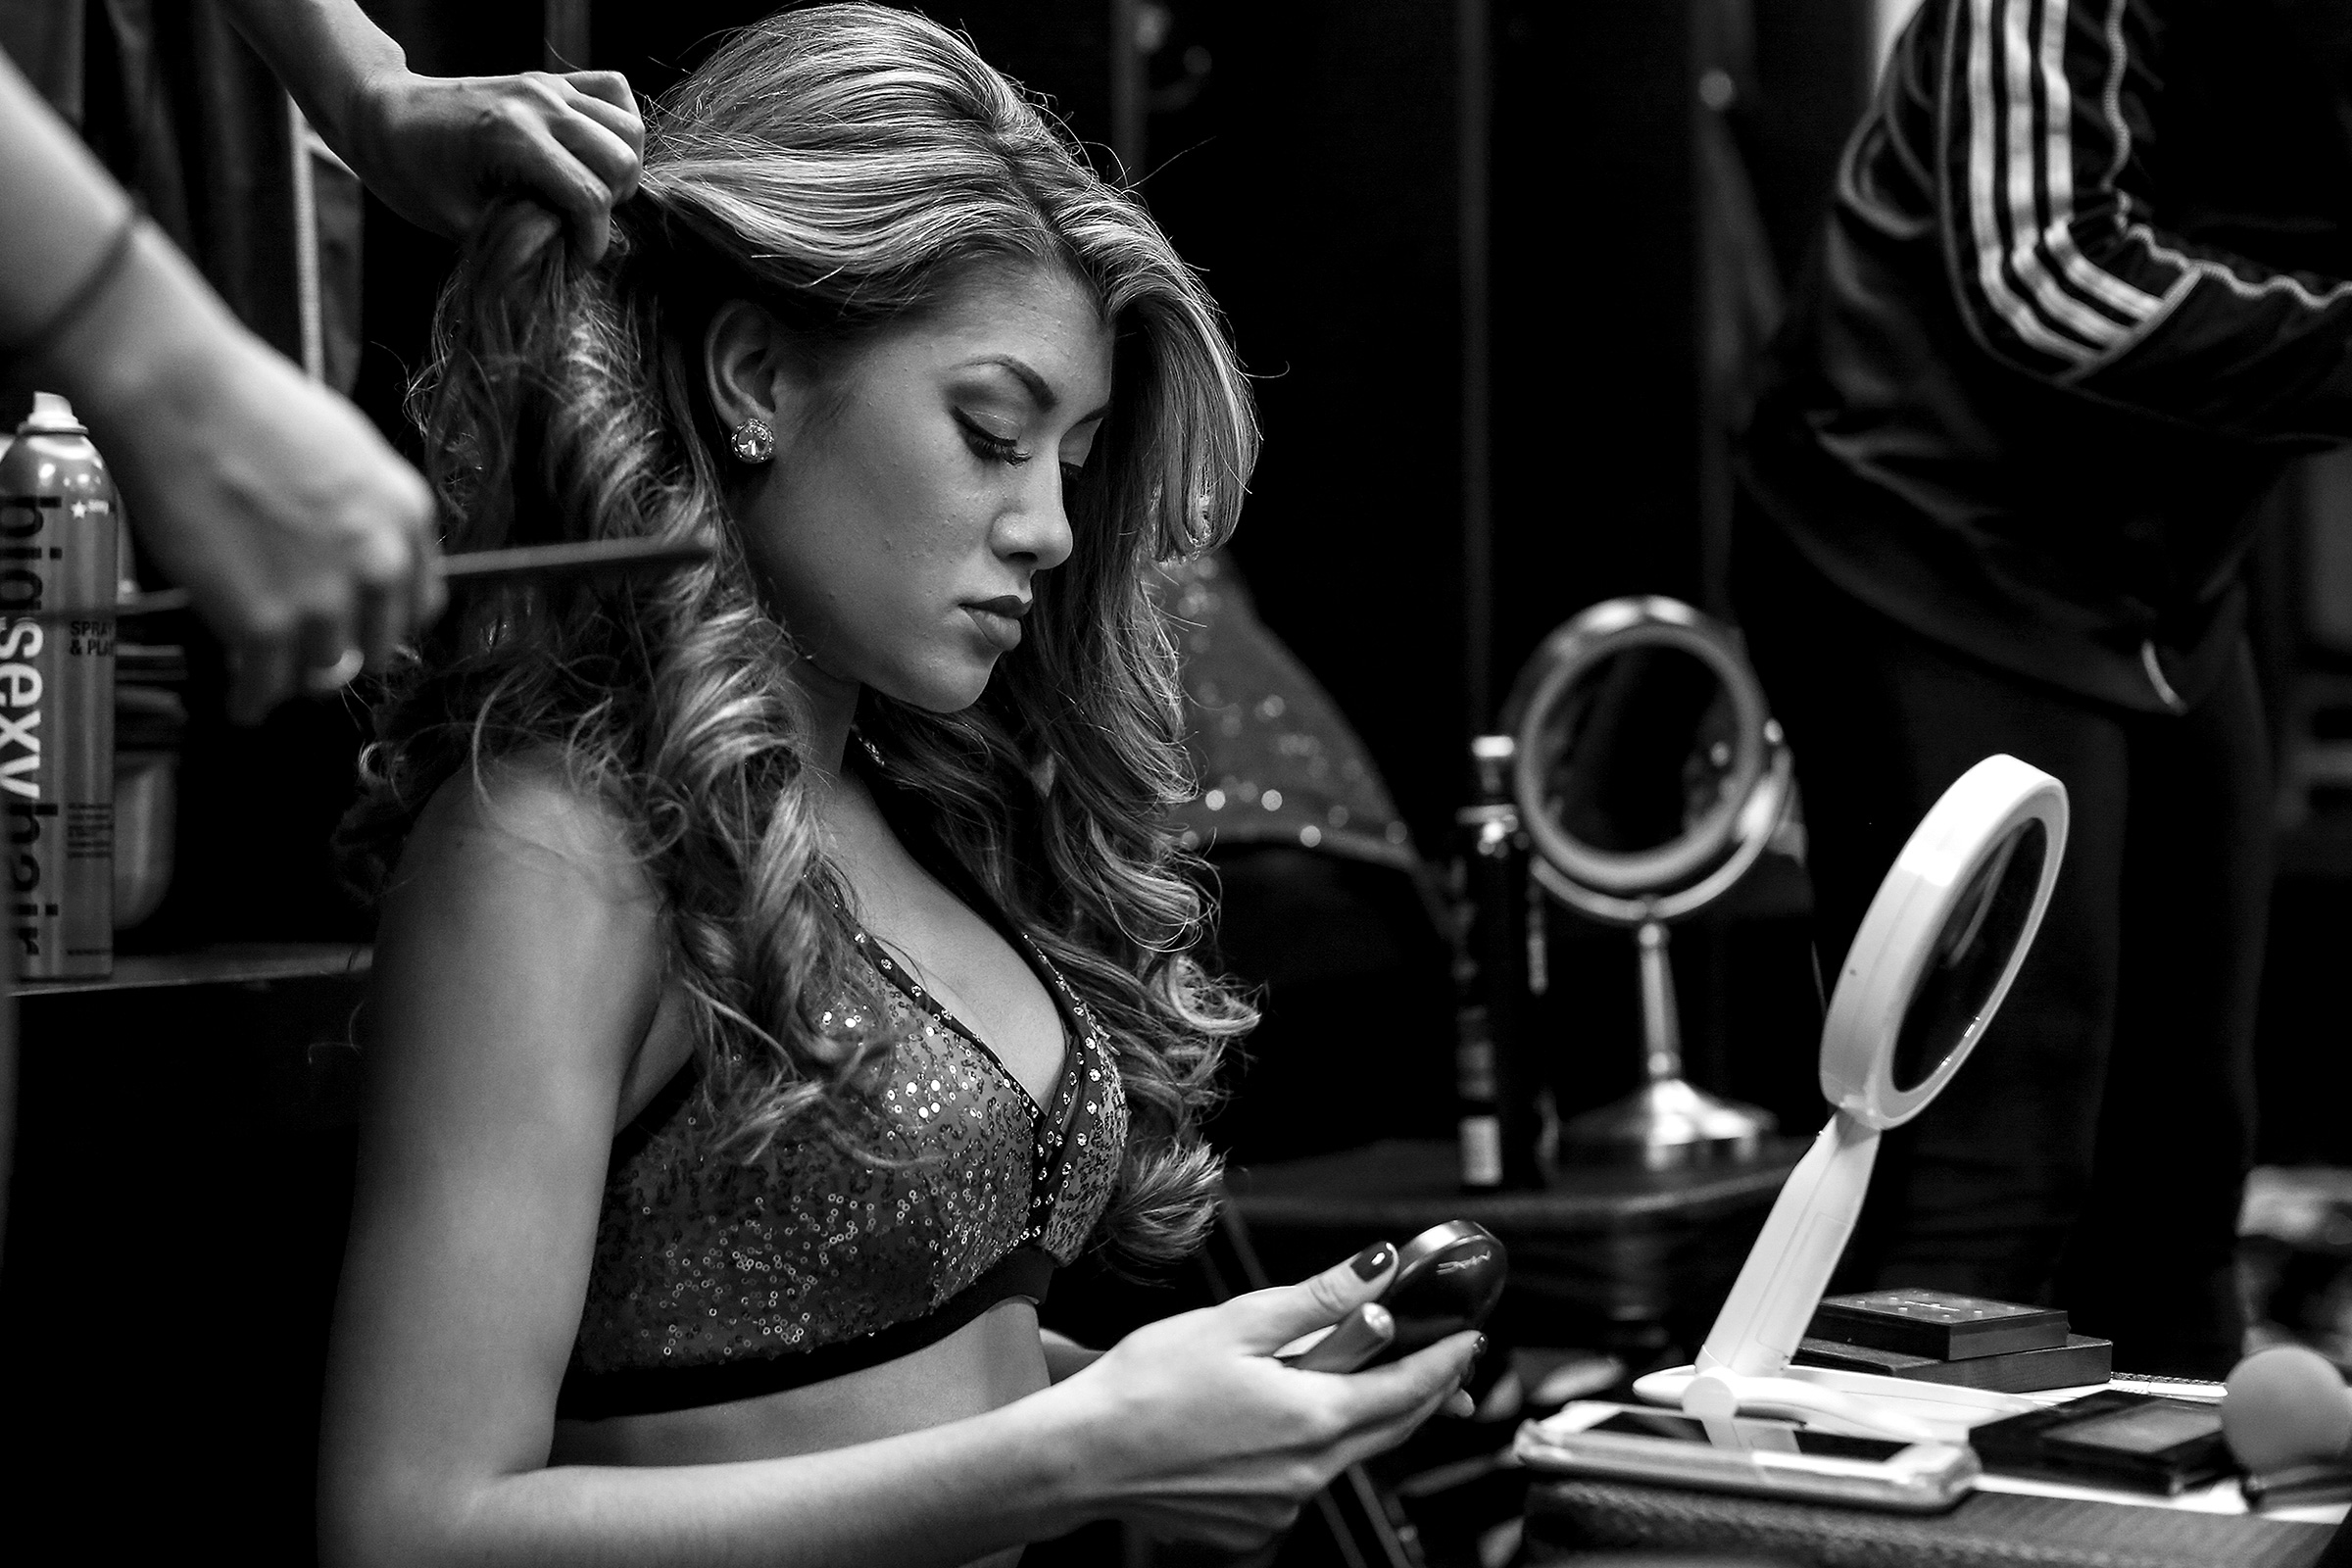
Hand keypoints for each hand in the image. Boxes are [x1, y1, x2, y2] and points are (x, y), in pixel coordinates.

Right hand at [60, 228, 441, 720]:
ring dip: (292, 672)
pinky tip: (242, 699)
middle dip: (342, 649)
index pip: (417, 603)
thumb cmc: (248, 406)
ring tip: (263, 666)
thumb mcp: (344, 450)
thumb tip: (353, 552)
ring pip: (322, 671)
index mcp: (405, 516)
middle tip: (307, 648)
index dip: (383, 619)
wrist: (179, 398)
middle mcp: (380, 566)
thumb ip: (363, 511)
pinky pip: (266, 687)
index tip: (360, 626)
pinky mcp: (266, 625)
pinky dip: (251, 699)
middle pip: (378, 646)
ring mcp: (325, 600)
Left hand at [348, 69, 642, 260]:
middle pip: (620, 161)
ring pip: (628, 130)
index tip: (573, 264)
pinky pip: (614, 92)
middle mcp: (539, 104)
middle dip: (609, 208)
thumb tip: (570, 254)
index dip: (591, 243)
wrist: (382, 115)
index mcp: (512, 138)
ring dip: (620, 170)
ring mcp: (547, 86)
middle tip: (575, 230)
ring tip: (590, 194)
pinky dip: (620, 126)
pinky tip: (599, 152)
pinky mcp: (550, 80)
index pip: (589, 197)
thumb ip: (522, 238)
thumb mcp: (462, 222)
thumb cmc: (411, 173)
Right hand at [1053, 1243, 1478, 1552]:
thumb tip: (1379, 1269)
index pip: (1409, 1391)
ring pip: (1344, 1454)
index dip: (1447, 1363)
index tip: (1470, 1341)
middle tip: (1442, 1363)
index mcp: (1314, 1418)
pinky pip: (1301, 1481)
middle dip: (1422, 1393)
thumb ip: (1319, 1299)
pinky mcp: (1253, 1526)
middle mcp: (1309, 1474)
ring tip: (1339, 1378)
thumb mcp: (1238, 1324)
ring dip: (1357, 1416)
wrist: (1081, 1459)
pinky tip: (1269, 1422)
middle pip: (1389, 1429)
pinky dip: (1305, 1447)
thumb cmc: (1144, 1388)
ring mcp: (1282, 1507)